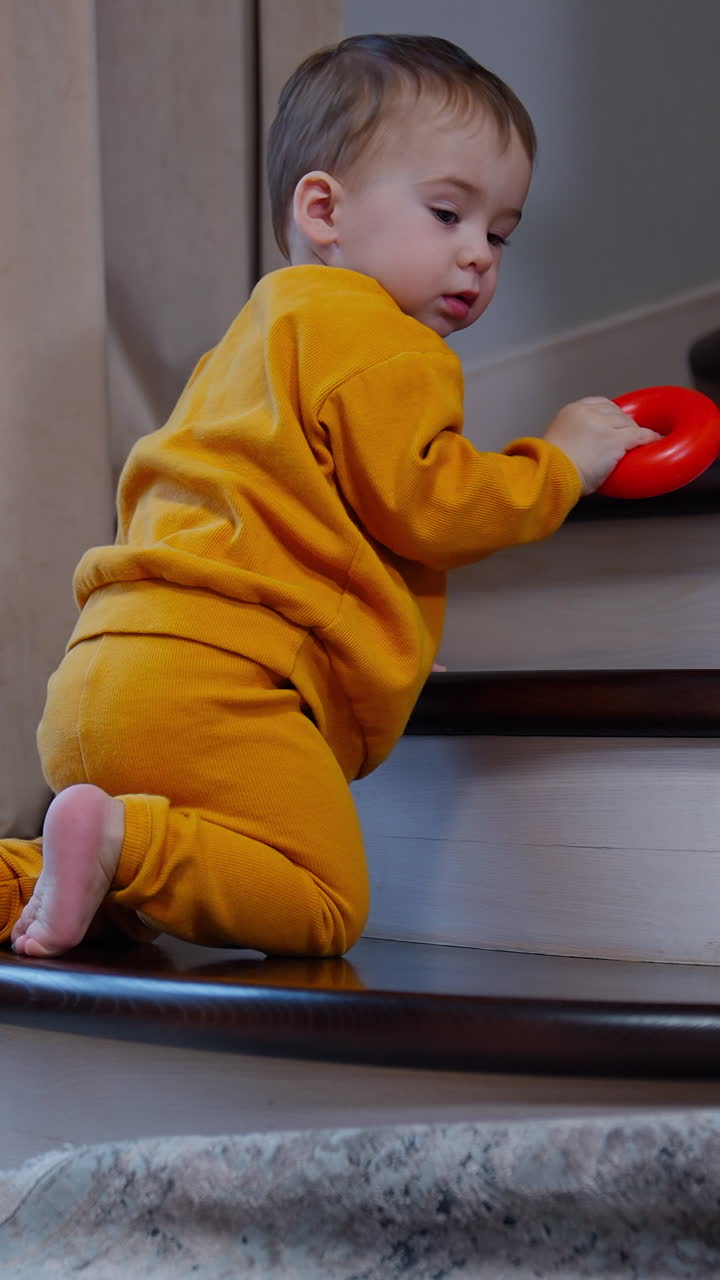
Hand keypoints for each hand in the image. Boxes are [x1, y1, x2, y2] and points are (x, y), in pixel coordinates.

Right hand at [544, 396, 661, 494]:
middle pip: (617, 413)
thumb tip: (586, 447)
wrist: (551, 475)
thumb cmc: (551, 467)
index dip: (611, 414)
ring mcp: (604, 426)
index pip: (600, 404)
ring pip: (629, 424)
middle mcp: (589, 413)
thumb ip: (573, 436)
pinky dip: (649, 438)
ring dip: (635, 434)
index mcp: (572, 411)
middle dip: (624, 425)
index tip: (616, 423)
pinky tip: (655, 441)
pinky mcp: (615, 440)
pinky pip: (640, 436)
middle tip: (628, 437)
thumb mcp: (558, 441)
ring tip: (639, 442)